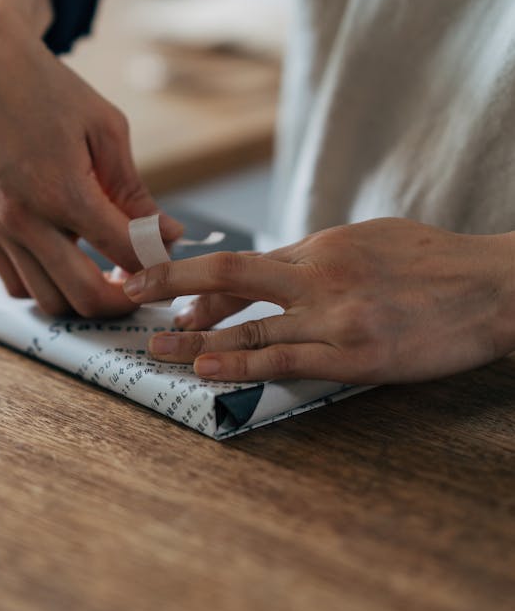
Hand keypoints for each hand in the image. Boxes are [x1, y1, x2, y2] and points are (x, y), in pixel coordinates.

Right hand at [0, 0, 181, 316]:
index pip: (122, 252)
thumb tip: (166, 234)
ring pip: (47, 300)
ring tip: (105, 274)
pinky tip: (66, 261)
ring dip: (82, 296)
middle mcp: (22, 217)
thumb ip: (134, 190)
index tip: (169, 260)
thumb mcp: (107, 128)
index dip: (155, 264)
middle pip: (83, 295)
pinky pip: (14, 283)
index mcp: (62, 189)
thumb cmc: (48, 89)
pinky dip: (45, 284)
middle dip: (122, 300)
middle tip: (143, 285)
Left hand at [122, 218, 514, 383]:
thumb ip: (319, 256)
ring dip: (195, 339)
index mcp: (322, 245)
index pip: (244, 264)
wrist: (493, 288)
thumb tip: (274, 272)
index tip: (160, 284)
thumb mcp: (370, 240)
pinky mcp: (356, 354)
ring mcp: (336, 315)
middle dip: (173, 287)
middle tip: (131, 298)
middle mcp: (319, 274)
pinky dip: (242, 364)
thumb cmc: (435, 263)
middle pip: (230, 276)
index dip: (195, 276)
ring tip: (157, 349)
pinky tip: (209, 370)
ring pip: (250, 326)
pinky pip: (287, 360)